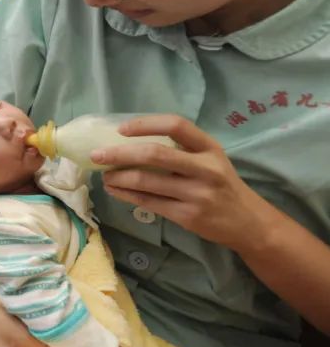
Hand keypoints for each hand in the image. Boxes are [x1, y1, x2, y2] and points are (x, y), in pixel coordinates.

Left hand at [91, 115, 270, 249]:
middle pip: (155, 154)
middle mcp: (206, 169)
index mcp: (210, 148)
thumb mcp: (211, 159)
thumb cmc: (221, 184)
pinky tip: (114, 190)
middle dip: (120, 153)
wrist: (248, 222)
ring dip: (118, 177)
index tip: (121, 129)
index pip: (176, 125)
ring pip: (146, 181)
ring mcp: (197, 194)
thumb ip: (181, 149)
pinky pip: (148, 202)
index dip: (145, 124)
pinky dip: (126, 194)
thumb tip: (129, 141)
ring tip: (104, 175)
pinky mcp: (188, 216)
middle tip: (97, 155)